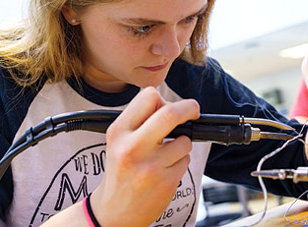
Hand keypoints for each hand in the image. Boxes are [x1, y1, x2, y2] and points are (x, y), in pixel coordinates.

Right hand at [91, 87, 199, 226]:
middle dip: (189, 108)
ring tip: (166, 155)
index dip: (165, 99)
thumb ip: (141, 120)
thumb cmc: (121, 171)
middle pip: (170, 114)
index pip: (148, 97)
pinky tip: (165, 171)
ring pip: (185, 140)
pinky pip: (186, 160)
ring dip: (182, 144)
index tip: (174, 105)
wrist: (113, 211)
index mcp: (118, 132)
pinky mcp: (166, 181)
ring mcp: (151, 166)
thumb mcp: (118, 141)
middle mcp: (132, 147)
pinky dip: (180, 162)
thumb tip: (173, 104)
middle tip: (194, 111)